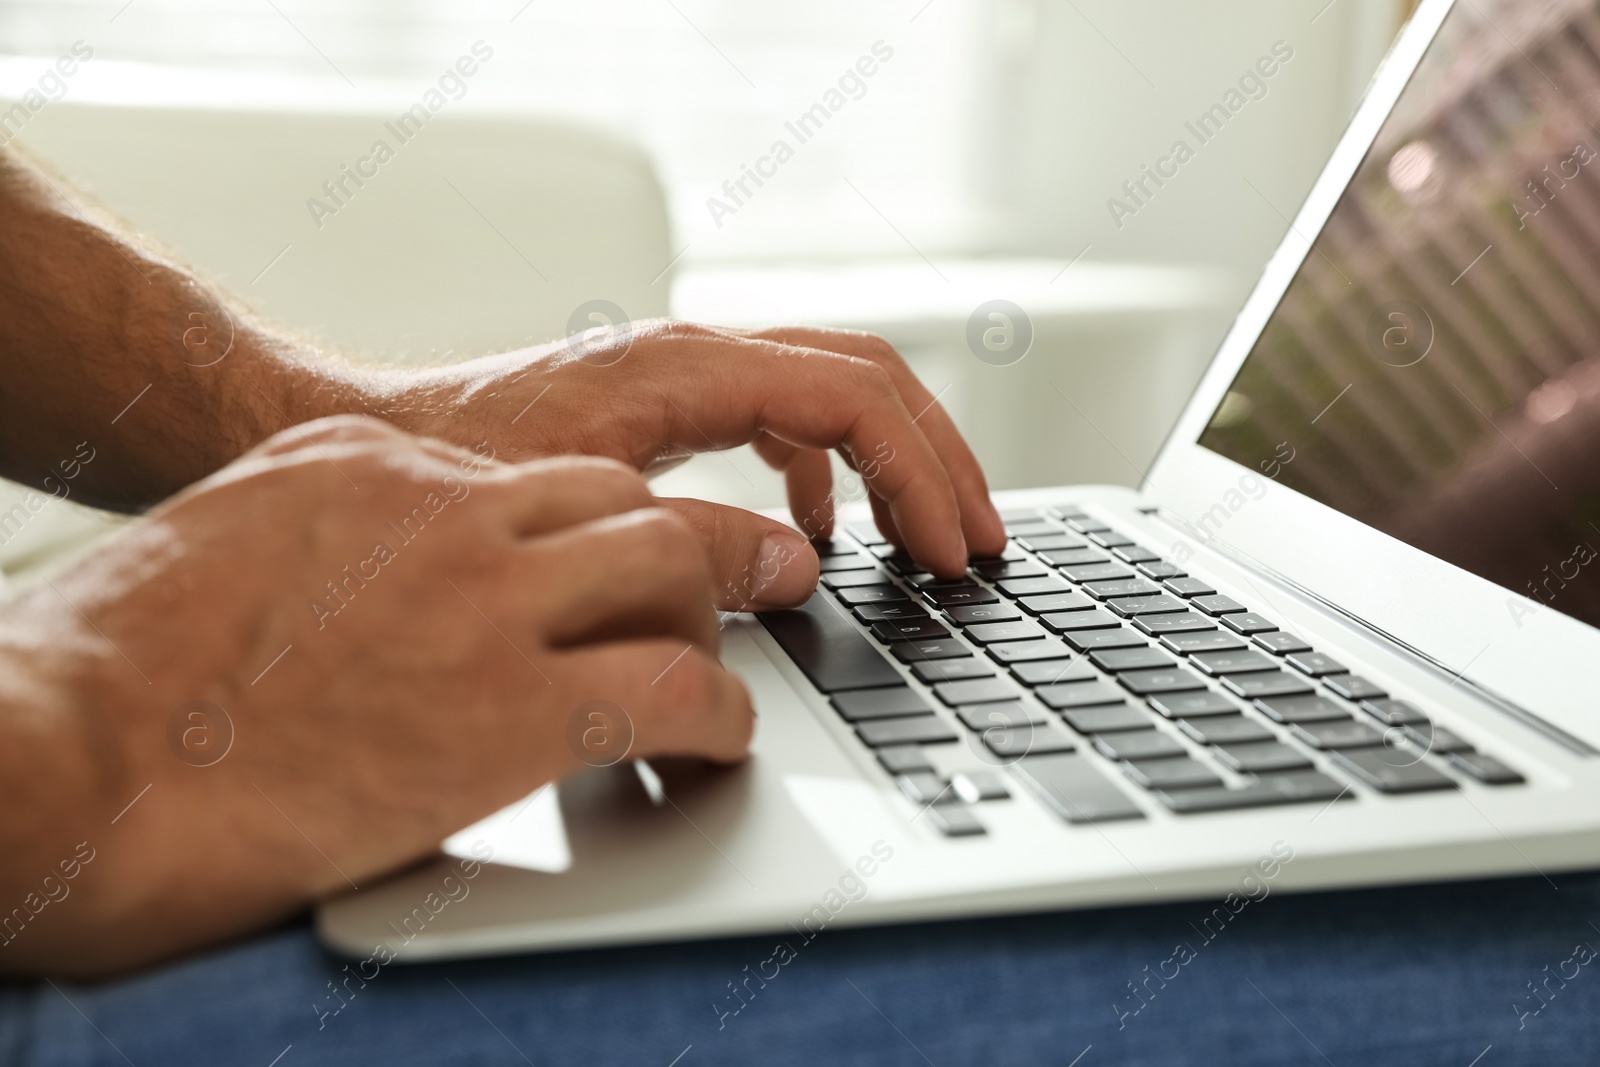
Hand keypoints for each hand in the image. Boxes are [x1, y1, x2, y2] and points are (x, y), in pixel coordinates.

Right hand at [0, 417, 750, 975]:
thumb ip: (313, 562)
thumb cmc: (93, 688)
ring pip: (672, 558)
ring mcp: (483, 594)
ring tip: (712, 682)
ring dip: (706, 623)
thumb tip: (356, 617)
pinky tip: (715, 750)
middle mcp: (435, 503)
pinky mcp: (517, 706)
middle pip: (617, 492)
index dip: (572, 533)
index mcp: (355, 462)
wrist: (43, 760)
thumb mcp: (219, 562)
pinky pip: (679, 686)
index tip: (590, 578)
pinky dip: (721, 717)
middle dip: (668, 553)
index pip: (518, 472)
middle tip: (698, 606)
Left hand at [385, 321, 1007, 600]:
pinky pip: (784, 421)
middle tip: (981, 540)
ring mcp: (688, 375)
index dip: (920, 472)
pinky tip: (821, 531)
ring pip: (834, 393)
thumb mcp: (582, 514)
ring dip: (894, 461)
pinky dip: (826, 471)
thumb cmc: (454, 471)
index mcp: (689, 367)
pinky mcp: (671, 406)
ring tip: (931, 535)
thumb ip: (695, 543)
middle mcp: (698, 354)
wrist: (374, 442)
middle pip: (866, 377)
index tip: (952, 548)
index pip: (854, 394)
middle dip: (937, 457)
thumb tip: (802, 566)